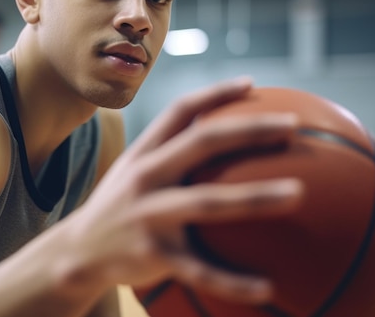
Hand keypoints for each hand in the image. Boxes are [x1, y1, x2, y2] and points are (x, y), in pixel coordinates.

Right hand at [66, 77, 303, 303]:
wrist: (76, 252)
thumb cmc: (118, 206)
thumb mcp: (133, 171)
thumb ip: (167, 152)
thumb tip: (217, 135)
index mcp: (143, 153)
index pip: (179, 111)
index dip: (215, 94)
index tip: (251, 85)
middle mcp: (145, 177)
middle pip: (202, 143)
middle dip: (249, 130)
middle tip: (293, 126)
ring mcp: (148, 215)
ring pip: (208, 202)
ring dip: (255, 197)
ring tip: (298, 193)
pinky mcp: (152, 255)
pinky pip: (200, 271)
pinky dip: (234, 282)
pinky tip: (268, 288)